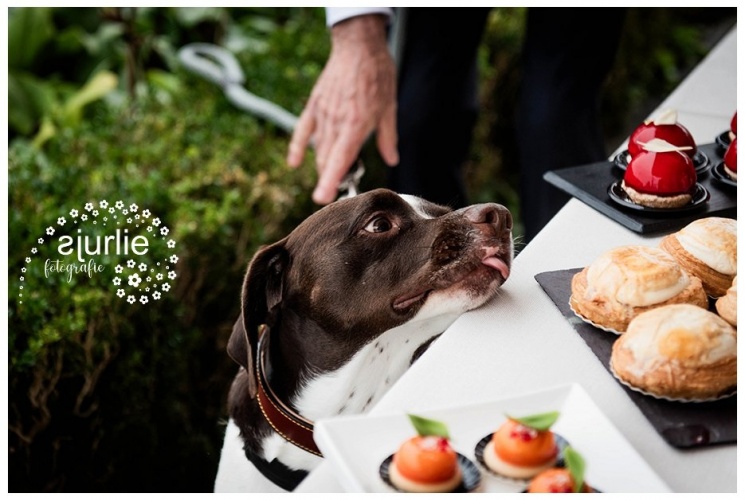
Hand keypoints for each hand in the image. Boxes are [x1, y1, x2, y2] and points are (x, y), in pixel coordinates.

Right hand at [287, 15, 398, 203]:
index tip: (322, 198)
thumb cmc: (377, 75)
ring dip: (323, 165)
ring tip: (332, 170)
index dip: (330, 181)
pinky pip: (301, 131)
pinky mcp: (314, 106)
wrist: (358, 47)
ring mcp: (323, 114)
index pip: (340, 159)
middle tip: (347, 179)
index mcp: (356, 124)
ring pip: (318, 149)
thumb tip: (392, 159)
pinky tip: (294, 164)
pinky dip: (297, 148)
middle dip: (333, 176)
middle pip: (328, 159)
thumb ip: (388, 137)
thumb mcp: (389, 107)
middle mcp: (336, 122)